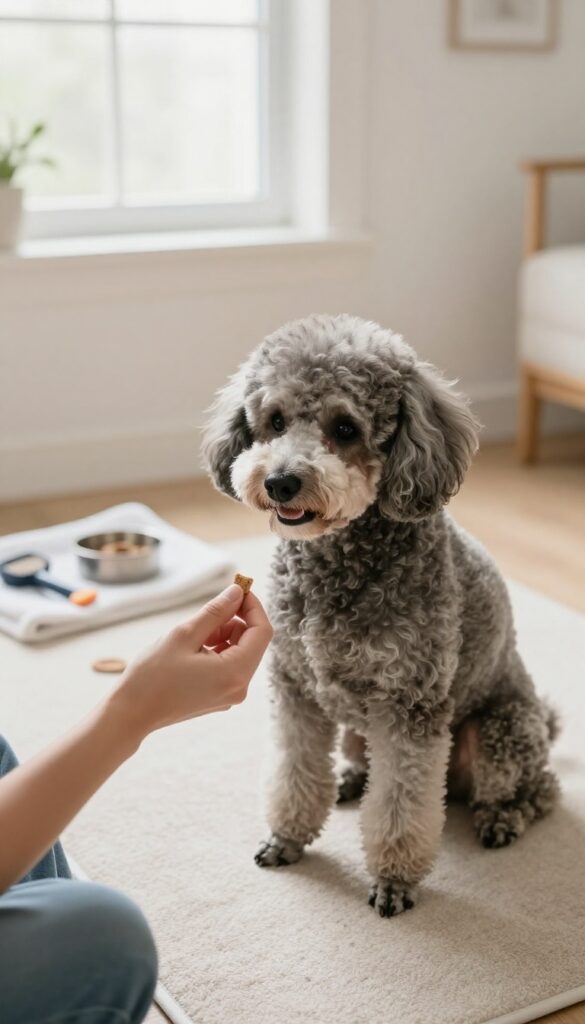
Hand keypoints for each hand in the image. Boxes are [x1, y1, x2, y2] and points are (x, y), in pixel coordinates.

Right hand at [110, 583, 272, 741]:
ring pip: (240, 652)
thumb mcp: (185, 635)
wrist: (131, 713)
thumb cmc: (153, 675)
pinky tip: (194, 647)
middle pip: (253, 642)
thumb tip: (237, 592)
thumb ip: (216, 611)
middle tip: (209, 610)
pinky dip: (218, 650)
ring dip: (224, 634)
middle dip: (236, 620)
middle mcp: (240, 687)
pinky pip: (229, 665)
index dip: (253, 606)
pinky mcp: (220, 697)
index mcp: (236, 673)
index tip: (238, 589)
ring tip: (195, 633)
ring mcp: (230, 695)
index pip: (262, 632)